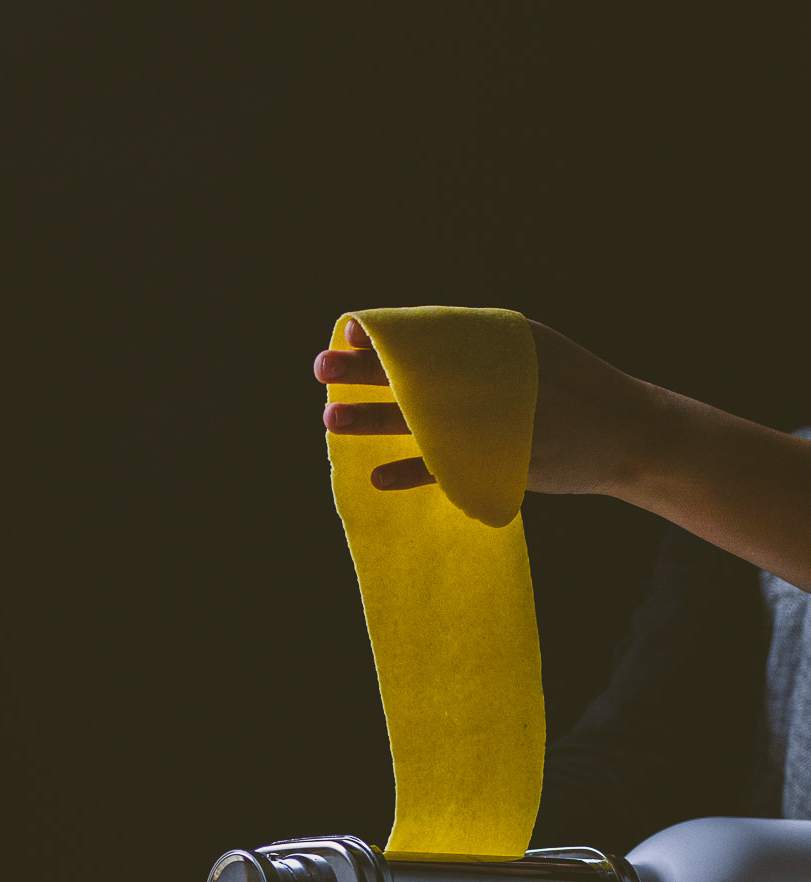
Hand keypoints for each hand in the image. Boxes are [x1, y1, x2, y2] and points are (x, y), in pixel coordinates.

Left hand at [314, 317, 650, 497]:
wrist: (631, 435)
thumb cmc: (576, 390)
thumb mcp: (535, 351)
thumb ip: (484, 350)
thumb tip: (420, 350)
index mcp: (504, 342)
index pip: (433, 334)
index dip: (388, 336)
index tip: (347, 333)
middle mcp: (498, 376)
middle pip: (418, 373)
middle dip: (365, 371)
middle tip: (321, 369)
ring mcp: (501, 421)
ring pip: (424, 420)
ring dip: (373, 421)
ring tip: (330, 420)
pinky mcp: (505, 462)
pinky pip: (448, 470)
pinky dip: (412, 474)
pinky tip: (377, 477)